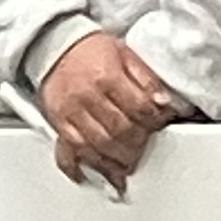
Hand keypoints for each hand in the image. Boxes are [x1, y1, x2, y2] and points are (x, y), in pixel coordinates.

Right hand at [41, 31, 189, 190]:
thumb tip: (164, 103)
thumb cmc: (92, 51)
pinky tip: (99, 174)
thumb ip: (147, 79)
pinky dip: (86, 166)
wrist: (56, 46)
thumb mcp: (125, 54)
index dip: (154, 120)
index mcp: (107, 76)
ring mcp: (70, 111)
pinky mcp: (58, 123)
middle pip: (120, 131)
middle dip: (138, 144)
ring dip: (117, 160)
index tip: (160, 124)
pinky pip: (71, 151)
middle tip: (145, 146)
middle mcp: (86, 95)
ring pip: (98, 146)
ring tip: (128, 164)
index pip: (139, 109)